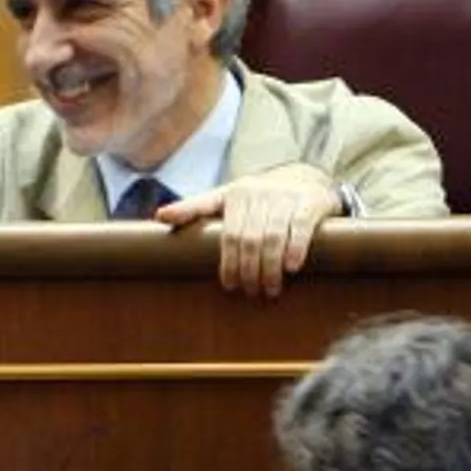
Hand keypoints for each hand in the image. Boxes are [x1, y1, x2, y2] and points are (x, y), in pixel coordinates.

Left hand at [156, 163, 342, 298]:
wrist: (307, 178)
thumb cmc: (260, 197)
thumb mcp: (227, 198)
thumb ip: (196, 208)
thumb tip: (160, 216)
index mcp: (236, 194)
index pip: (228, 234)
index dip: (227, 262)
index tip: (228, 285)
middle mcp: (260, 192)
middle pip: (249, 240)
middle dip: (248, 270)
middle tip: (250, 292)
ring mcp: (285, 196)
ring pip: (272, 237)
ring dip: (270, 268)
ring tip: (269, 289)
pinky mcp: (310, 201)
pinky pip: (299, 227)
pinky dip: (294, 249)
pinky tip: (291, 268)